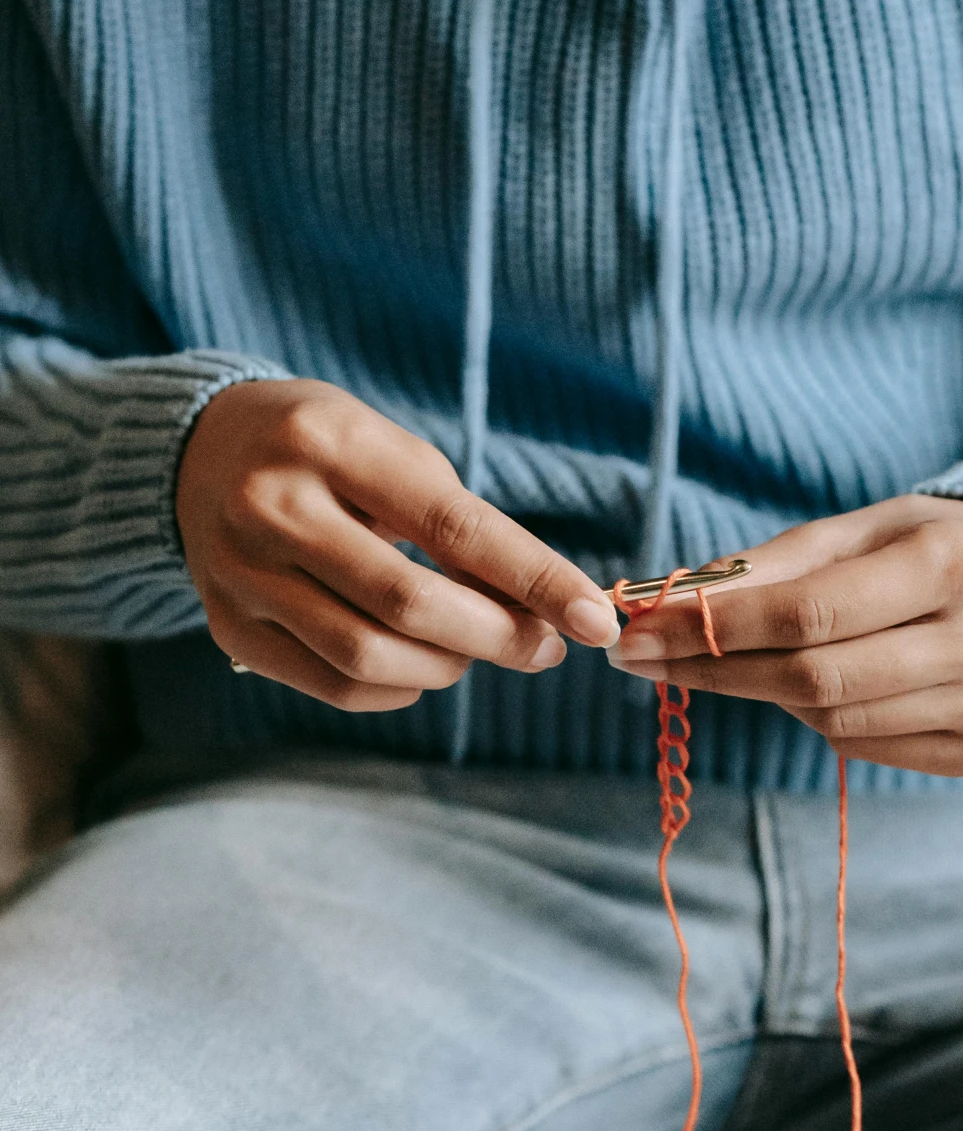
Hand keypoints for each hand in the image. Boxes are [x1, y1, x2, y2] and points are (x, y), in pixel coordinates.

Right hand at [176, 379, 619, 709]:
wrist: (197, 450)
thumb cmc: (327, 449)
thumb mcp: (391, 451)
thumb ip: (459, 523)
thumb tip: (537, 610)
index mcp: (330, 443)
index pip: (453, 526)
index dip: (535, 579)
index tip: (596, 619)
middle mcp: (273, 507)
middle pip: (408, 603)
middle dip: (498, 635)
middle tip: (547, 645)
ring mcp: (241, 573)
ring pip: (368, 655)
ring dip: (450, 666)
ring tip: (479, 647)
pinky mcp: (229, 625)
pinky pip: (334, 685)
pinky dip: (400, 687)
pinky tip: (422, 664)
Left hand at [608, 495, 962, 776]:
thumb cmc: (922, 548)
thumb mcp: (855, 530)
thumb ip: (767, 567)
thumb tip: (666, 602)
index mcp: (955, 563)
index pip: (809, 613)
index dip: (713, 629)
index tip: (639, 632)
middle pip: (815, 678)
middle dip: (714, 670)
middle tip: (642, 661)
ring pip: (833, 720)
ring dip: (767, 693)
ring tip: (745, 661)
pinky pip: (865, 747)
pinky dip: (824, 721)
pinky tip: (821, 688)